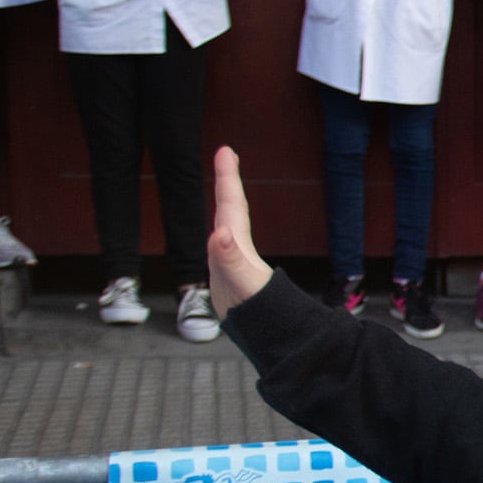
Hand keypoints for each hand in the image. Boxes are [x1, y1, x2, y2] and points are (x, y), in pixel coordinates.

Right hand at [206, 147, 274, 310]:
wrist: (262, 331)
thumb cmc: (253, 307)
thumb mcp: (239, 280)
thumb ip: (229, 258)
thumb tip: (220, 234)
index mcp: (236, 243)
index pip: (231, 203)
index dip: (227, 177)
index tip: (226, 150)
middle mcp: (235, 247)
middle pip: (230, 207)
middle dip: (226, 181)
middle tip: (225, 155)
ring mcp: (232, 260)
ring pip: (229, 224)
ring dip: (226, 203)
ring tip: (225, 186)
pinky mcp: (229, 275)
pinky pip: (223, 244)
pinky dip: (222, 232)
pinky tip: (222, 234)